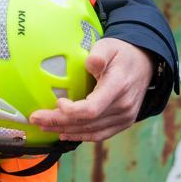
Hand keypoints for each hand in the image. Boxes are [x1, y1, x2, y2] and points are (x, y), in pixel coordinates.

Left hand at [28, 38, 152, 141]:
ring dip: (66, 130)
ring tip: (44, 126)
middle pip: (88, 122)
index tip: (58, 103)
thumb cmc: (122, 52)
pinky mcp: (123, 122)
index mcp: (118, 87)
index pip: (93, 108)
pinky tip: (65, 133)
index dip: (73, 111)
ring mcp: (125, 117)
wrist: (144, 63)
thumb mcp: (110, 45)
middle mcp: (123, 106)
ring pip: (92, 131)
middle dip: (59, 122)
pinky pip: (100, 134)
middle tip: (36, 119)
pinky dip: (81, 136)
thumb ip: (99, 54)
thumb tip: (90, 63)